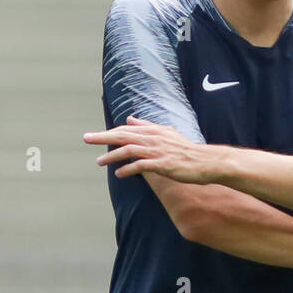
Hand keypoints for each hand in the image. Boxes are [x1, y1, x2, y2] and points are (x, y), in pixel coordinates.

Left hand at [83, 116, 220, 181]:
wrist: (206, 162)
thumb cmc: (186, 150)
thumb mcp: (166, 133)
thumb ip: (147, 125)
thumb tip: (129, 118)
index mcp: (153, 130)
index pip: (126, 129)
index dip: (108, 132)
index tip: (92, 136)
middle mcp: (153, 138)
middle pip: (123, 136)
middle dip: (103, 137)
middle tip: (86, 139)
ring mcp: (157, 151)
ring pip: (129, 150)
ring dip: (112, 156)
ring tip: (99, 162)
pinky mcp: (162, 164)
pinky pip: (140, 166)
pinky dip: (128, 169)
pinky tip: (119, 174)